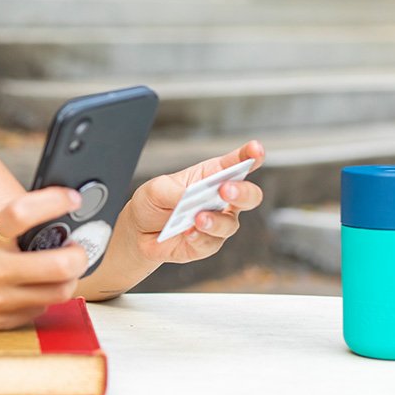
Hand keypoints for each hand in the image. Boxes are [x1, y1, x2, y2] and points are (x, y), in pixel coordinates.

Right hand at [0, 187, 88, 329]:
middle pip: (60, 266)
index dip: (56, 202)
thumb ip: (10, 217)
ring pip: (59, 292)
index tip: (73, 200)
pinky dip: (43, 296)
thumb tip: (56, 211)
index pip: (25, 213)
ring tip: (58, 267)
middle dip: (79, 254)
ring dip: (67, 277)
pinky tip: (31, 285)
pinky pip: (39, 310)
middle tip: (75, 248)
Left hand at [124, 140, 264, 264]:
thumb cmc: (153, 202)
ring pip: (230, 224)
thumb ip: (175, 192)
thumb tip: (189, 199)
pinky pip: (211, 243)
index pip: (236, 163)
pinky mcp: (208, 244)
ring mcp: (217, 223)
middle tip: (225, 189)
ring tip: (198, 218)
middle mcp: (221, 199)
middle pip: (248, 195)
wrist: (138, 232)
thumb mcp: (157, 189)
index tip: (256, 150)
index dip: (250, 155)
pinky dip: (199, 237)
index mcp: (212, 175)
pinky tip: (187, 233)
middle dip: (242, 192)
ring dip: (215, 220)